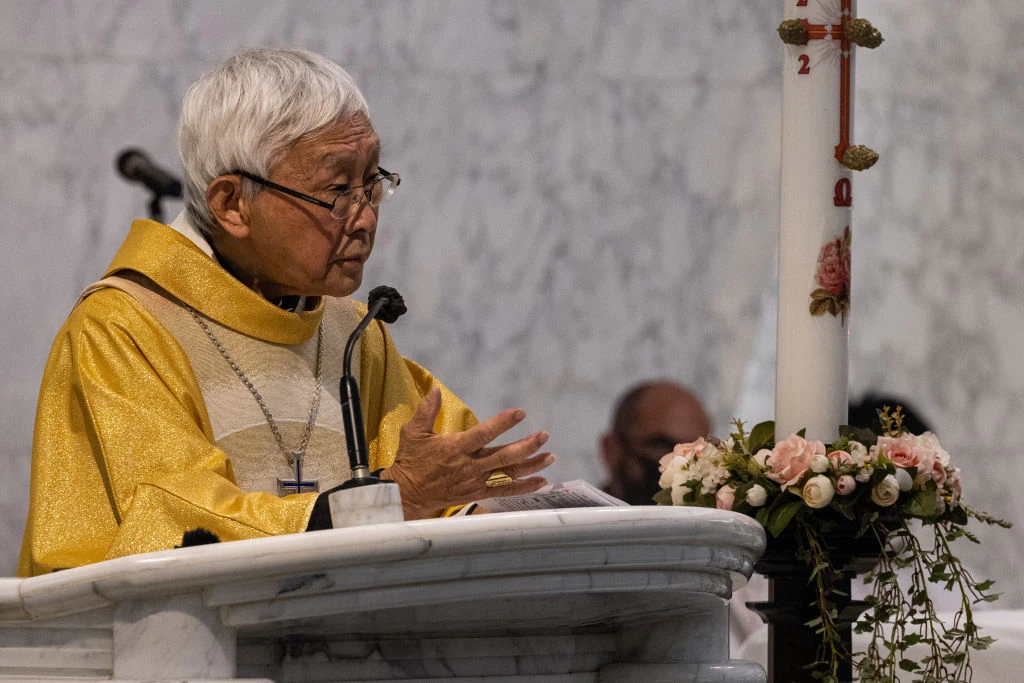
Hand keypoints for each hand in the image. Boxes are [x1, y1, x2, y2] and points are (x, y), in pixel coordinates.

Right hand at [380, 387, 554, 518]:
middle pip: (504, 456)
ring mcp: (475, 481)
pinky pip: (505, 491)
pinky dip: (524, 487)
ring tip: (550, 456)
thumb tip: (435, 389)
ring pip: (509, 473)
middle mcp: (470, 465)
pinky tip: (541, 481)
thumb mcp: (414, 432)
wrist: (407, 492)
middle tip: (544, 435)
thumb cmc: (411, 460)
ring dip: (531, 465)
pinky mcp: (477, 493)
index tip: (520, 413)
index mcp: (456, 447)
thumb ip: (427, 410)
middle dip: (527, 445)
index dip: (503, 423)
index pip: (484, 433)